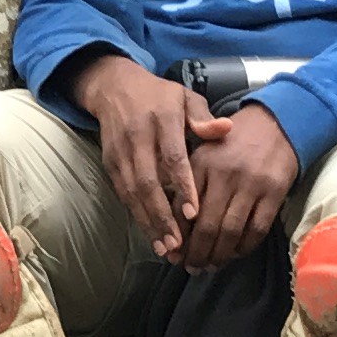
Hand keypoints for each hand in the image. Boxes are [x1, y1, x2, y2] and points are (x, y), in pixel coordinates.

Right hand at [73, 53, 206, 261]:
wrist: (113, 87)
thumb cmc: (158, 95)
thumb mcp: (184, 96)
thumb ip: (204, 117)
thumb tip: (226, 130)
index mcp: (161, 120)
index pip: (172, 157)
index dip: (182, 186)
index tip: (194, 212)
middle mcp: (138, 138)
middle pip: (148, 182)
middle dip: (162, 216)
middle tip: (179, 243)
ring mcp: (120, 152)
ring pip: (133, 193)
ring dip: (148, 223)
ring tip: (166, 249)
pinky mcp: (110, 163)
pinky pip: (123, 194)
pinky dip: (136, 216)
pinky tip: (151, 235)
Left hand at [176, 101, 302, 273]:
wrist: (276, 122)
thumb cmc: (233, 142)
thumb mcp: (204, 152)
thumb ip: (188, 182)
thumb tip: (175, 227)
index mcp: (201, 163)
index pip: (184, 209)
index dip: (177, 237)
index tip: (173, 255)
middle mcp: (224, 174)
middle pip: (206, 226)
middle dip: (197, 253)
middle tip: (192, 268)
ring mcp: (251, 184)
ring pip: (230, 232)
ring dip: (219, 255)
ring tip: (212, 266)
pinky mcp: (274, 192)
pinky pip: (257, 229)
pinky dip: (245, 246)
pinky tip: (236, 253)